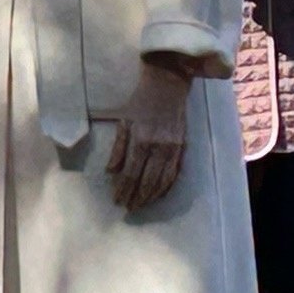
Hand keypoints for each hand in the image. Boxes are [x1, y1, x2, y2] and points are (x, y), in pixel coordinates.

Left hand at [108, 59, 191, 210]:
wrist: (168, 83)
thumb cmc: (140, 100)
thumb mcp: (123, 121)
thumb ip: (118, 148)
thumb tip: (111, 172)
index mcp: (141, 140)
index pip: (130, 173)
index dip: (123, 189)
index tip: (117, 200)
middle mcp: (158, 147)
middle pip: (146, 181)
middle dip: (136, 197)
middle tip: (128, 209)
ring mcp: (173, 148)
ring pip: (162, 181)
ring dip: (151, 196)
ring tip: (141, 205)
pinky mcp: (183, 147)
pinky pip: (175, 173)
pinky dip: (166, 187)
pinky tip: (158, 194)